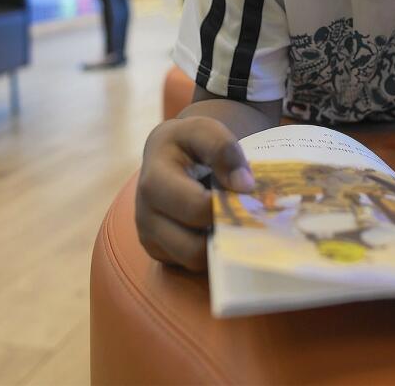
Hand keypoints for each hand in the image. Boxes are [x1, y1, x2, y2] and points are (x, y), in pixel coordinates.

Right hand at [136, 116, 254, 270]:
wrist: (167, 153)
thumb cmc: (187, 142)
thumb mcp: (204, 130)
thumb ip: (223, 149)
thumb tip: (244, 186)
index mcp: (154, 181)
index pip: (196, 209)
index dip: (227, 208)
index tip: (249, 197)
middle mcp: (145, 215)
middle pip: (193, 248)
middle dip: (226, 237)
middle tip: (250, 222)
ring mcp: (150, 237)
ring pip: (193, 262)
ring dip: (220, 248)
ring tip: (237, 226)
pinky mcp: (160, 251)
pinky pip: (190, 265)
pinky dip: (211, 253)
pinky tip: (223, 232)